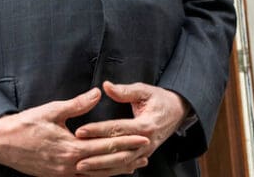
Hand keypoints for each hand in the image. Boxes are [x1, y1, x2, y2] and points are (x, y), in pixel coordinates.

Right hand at [0, 88, 150, 175]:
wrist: (0, 143)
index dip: (126, 141)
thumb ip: (78, 104)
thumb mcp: (52, 110)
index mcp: (71, 148)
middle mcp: (70, 165)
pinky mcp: (58, 175)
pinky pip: (85, 176)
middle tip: (146, 152)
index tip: (143, 137)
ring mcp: (64, 173)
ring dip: (117, 169)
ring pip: (97, 173)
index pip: (106, 146)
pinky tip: (109, 170)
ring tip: (135, 165)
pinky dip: (100, 173)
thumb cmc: (25, 125)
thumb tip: (98, 92)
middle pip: (106, 163)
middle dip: (128, 157)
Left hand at [73, 81, 190, 172]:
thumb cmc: (160, 99)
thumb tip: (106, 86)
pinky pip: (125, 166)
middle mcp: (145, 142)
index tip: (80, 131)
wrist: (178, 112)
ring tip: (82, 168)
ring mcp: (145, 152)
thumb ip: (125, 90)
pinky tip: (95, 172)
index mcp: (145, 125)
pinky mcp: (142, 156)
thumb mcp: (145, 90)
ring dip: (100, 167)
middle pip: (117, 152)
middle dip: (96, 155)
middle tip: (76, 156)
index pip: (117, 129)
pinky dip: (110, 171)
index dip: (97, 130)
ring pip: (120, 163)